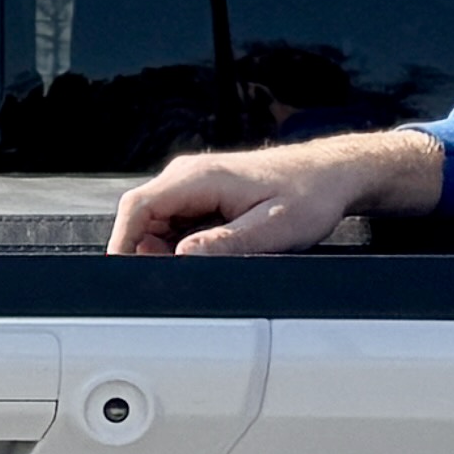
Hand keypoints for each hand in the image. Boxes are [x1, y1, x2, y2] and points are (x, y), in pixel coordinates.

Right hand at [108, 126, 447, 257]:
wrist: (330, 174)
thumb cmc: (310, 195)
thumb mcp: (275, 229)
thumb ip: (226, 244)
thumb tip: (183, 258)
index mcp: (200, 178)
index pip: (137, 208)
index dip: (123, 245)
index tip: (124, 276)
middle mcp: (188, 175)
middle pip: (140, 219)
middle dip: (148, 254)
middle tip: (182, 279)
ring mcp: (193, 184)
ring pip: (155, 224)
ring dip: (166, 251)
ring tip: (210, 262)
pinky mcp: (201, 194)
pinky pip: (174, 223)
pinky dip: (182, 245)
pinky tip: (214, 252)